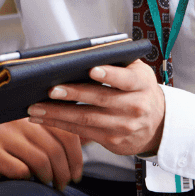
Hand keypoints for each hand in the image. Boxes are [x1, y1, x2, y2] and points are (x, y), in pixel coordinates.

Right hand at [0, 117, 82, 188]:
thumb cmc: (6, 150)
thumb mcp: (31, 140)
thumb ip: (56, 137)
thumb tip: (90, 137)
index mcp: (33, 115)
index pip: (66, 133)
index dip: (76, 157)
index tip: (77, 175)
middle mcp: (19, 121)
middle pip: (55, 149)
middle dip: (64, 173)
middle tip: (63, 186)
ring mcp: (4, 134)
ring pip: (40, 160)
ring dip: (48, 178)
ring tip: (48, 186)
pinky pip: (20, 170)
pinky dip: (28, 180)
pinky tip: (26, 182)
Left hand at [27, 59, 165, 155]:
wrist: (158, 124)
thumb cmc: (139, 90)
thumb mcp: (137, 72)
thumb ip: (116, 62)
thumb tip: (81, 54)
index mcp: (142, 84)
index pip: (126, 79)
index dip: (109, 75)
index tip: (91, 69)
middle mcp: (135, 106)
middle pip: (101, 99)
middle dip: (73, 94)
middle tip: (50, 89)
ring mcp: (124, 126)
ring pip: (87, 119)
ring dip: (57, 113)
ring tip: (36, 107)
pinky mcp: (113, 141)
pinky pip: (82, 132)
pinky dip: (59, 124)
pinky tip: (43, 118)